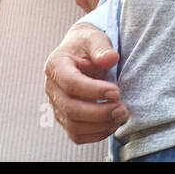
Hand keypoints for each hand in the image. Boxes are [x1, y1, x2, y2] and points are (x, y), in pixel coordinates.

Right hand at [44, 24, 127, 143]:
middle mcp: (51, 88)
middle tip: (122, 108)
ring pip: (73, 126)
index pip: (71, 83)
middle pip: (71, 109)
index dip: (94, 91)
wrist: (80, 53)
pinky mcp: (64, 118)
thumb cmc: (88, 45)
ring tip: (121, 115)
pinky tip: (113, 123)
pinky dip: (97, 134)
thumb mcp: (95, 38)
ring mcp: (56, 105)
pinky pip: (77, 135)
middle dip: (100, 113)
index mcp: (56, 65)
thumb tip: (110, 59)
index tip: (116, 91)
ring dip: (100, 125)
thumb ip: (101, 47)